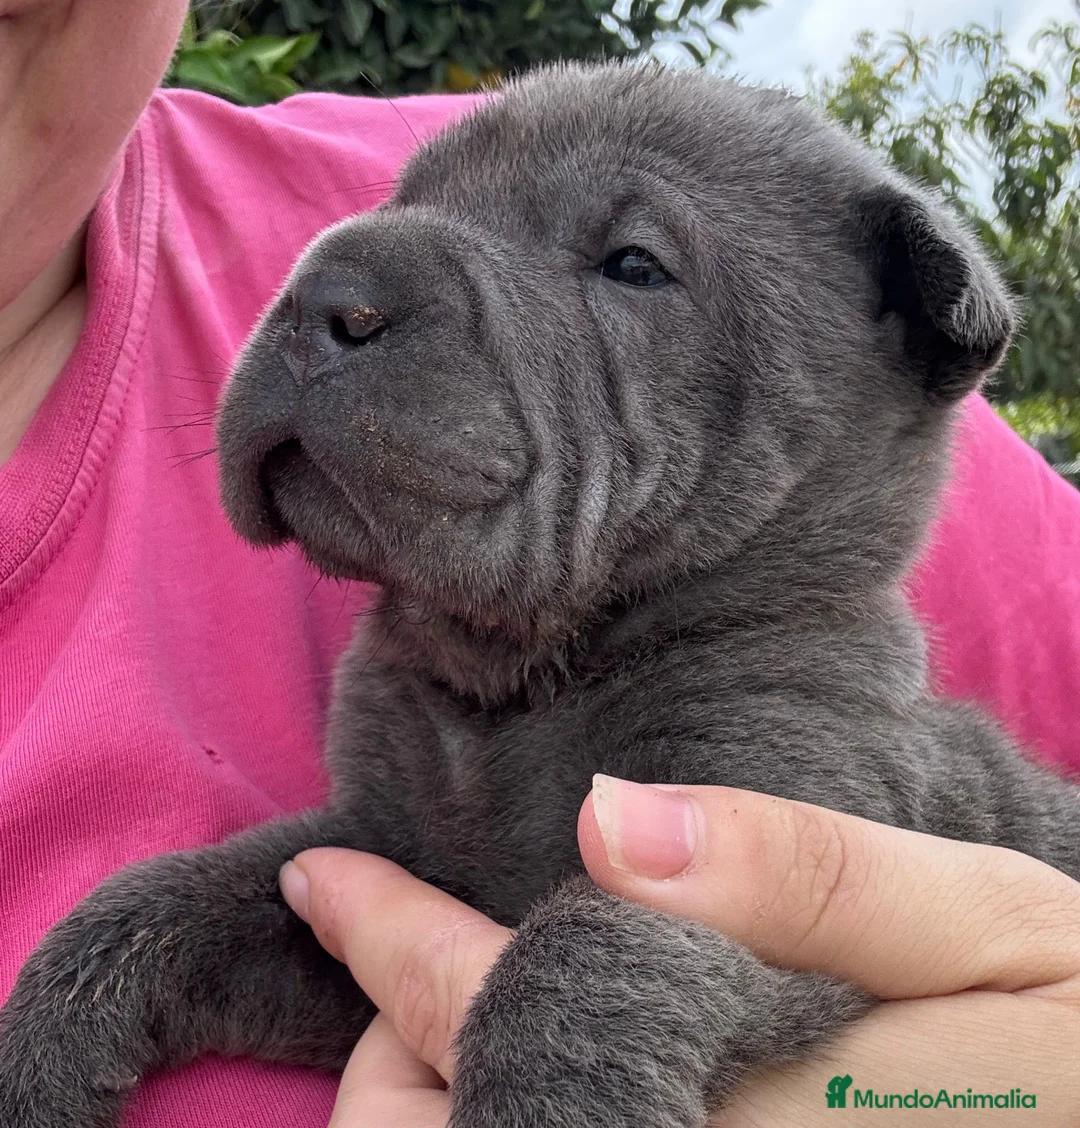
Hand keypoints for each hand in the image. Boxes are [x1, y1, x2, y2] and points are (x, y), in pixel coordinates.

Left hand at [279, 777, 1079, 1124]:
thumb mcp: (988, 926)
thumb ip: (803, 875)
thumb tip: (608, 815)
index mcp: (731, 1099)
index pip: (484, 1012)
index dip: (386, 937)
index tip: (325, 877)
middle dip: (389, 1041)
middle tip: (393, 941)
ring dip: (428, 1096)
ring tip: (439, 1007)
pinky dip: (498, 1117)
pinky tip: (521, 1064)